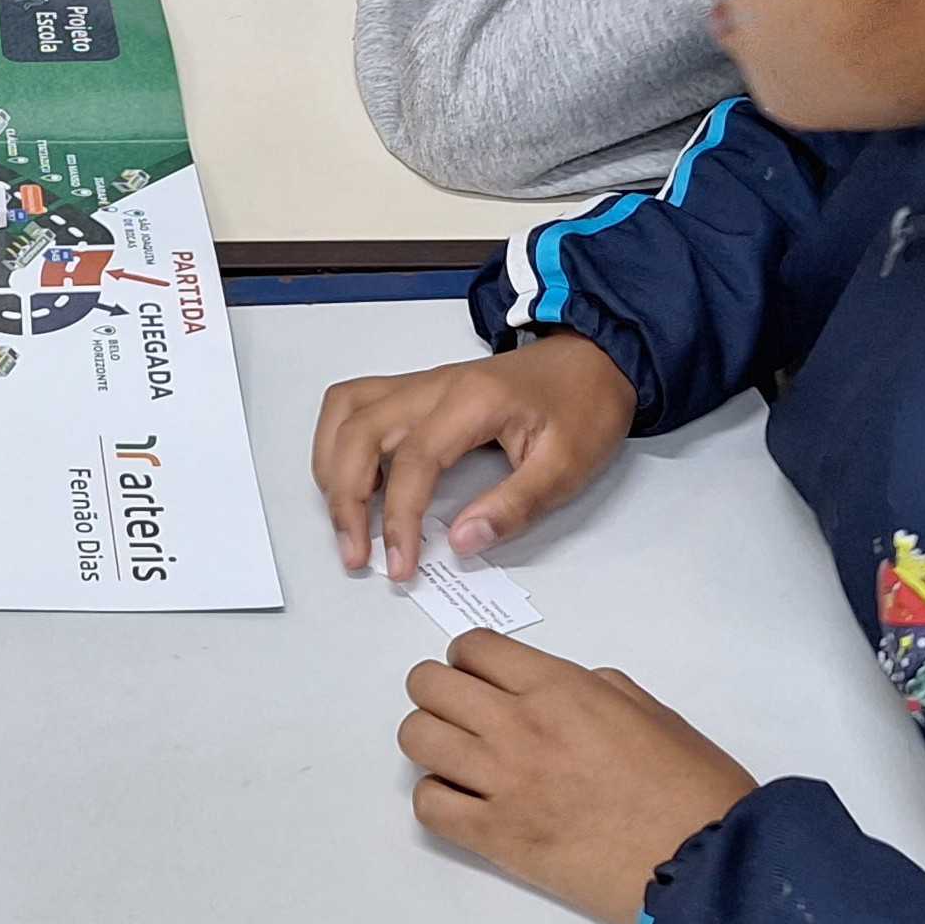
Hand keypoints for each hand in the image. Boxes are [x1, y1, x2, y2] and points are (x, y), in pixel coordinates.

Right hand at [312, 330, 634, 577]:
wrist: (593, 360)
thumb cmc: (583, 407)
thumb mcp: (568, 465)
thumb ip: (514, 506)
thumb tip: (462, 542)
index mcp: (472, 402)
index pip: (413, 460)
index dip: (398, 518)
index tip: (400, 564)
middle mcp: (434, 386)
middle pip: (359, 432)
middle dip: (345, 499)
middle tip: (356, 553)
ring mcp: (421, 384)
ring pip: (345, 411)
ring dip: (331, 465)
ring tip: (344, 518)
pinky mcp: (417, 390)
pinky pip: (355, 404)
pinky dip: (339, 441)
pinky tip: (352, 477)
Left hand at [401, 633, 755, 923]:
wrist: (707, 865)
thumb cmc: (693, 785)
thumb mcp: (651, 712)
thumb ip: (594, 690)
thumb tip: (560, 689)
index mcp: (559, 688)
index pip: (473, 648)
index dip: (471, 660)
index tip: (485, 680)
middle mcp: (518, 725)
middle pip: (428, 686)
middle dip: (439, 692)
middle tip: (465, 715)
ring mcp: (501, 783)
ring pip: (417, 739)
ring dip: (432, 742)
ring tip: (460, 759)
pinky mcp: (496, 839)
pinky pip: (429, 805)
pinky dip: (437, 798)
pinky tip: (465, 803)